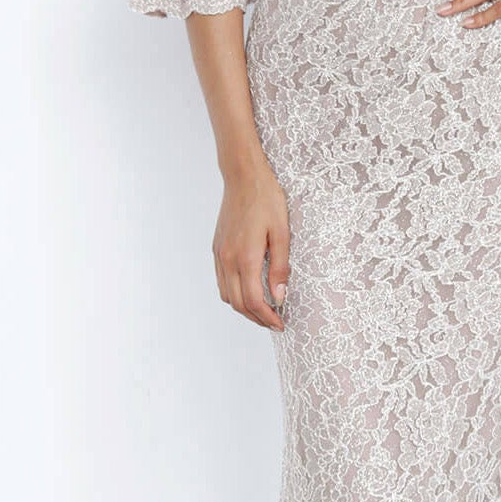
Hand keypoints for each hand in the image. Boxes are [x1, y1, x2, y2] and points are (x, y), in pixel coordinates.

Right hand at [213, 158, 289, 329]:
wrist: (243, 177)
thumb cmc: (267, 200)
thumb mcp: (283, 232)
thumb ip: (280, 267)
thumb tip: (279, 296)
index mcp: (246, 256)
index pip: (254, 300)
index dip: (267, 317)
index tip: (281, 324)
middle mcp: (228, 259)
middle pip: (238, 303)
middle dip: (257, 318)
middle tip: (275, 322)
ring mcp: (220, 254)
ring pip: (227, 295)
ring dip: (244, 308)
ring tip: (264, 310)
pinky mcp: (217, 248)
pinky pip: (221, 281)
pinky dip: (234, 294)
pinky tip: (249, 291)